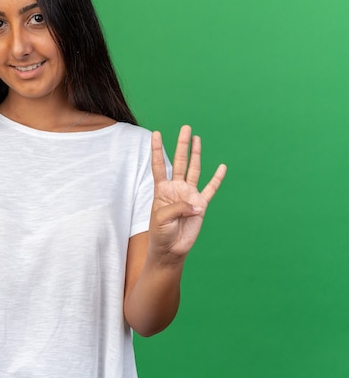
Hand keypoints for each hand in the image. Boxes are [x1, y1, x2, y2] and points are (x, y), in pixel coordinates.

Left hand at [149, 125, 226, 264]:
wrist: (170, 250)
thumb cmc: (160, 233)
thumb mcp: (162, 219)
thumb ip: (178, 208)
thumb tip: (197, 204)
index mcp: (162, 189)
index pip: (159, 165)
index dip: (158, 150)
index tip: (156, 134)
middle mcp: (176, 188)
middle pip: (180, 161)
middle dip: (182, 144)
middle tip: (185, 127)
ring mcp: (189, 195)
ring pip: (194, 170)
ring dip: (196, 154)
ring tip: (197, 138)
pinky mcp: (201, 205)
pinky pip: (211, 189)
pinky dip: (217, 179)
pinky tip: (221, 167)